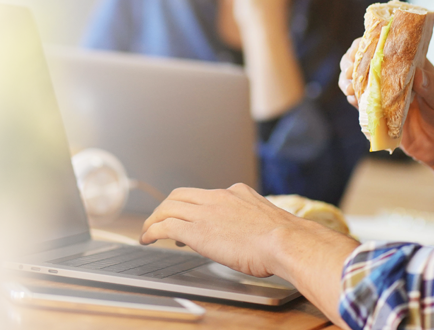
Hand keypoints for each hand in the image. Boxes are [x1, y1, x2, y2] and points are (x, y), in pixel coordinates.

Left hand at [140, 183, 301, 278]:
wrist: (286, 241)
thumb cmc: (285, 239)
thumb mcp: (268, 221)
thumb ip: (254, 221)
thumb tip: (255, 234)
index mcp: (237, 192)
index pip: (204, 194)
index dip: (189, 205)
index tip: (186, 218)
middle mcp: (219, 196)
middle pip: (180, 195)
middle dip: (165, 208)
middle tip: (159, 222)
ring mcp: (206, 211)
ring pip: (168, 207)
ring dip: (154, 219)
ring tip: (147, 232)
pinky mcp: (197, 229)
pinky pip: (165, 225)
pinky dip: (151, 230)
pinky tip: (147, 239)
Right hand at [338, 40, 433, 189]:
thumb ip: (432, 88)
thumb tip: (417, 74)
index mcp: (410, 64)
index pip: (385, 46)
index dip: (368, 44)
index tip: (359, 48)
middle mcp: (394, 77)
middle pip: (365, 62)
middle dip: (352, 63)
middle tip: (349, 72)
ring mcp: (385, 95)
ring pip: (359, 81)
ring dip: (348, 81)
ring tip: (349, 88)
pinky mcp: (380, 114)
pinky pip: (362, 104)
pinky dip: (354, 100)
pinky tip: (353, 100)